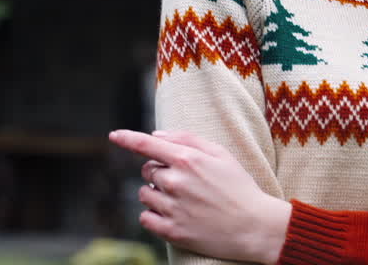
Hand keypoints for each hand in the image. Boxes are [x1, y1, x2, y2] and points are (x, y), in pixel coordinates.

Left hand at [109, 129, 290, 264]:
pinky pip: (145, 218)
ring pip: (144, 195)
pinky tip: (174, 214)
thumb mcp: (221, 154)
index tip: (114, 135)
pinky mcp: (171, 231)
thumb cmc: (239, 187)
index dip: (127, 138)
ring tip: (182, 199)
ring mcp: (172, 208)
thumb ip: (187, 139)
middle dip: (159, 172)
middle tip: (183, 180)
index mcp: (187, 159)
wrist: (253, 226)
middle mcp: (175, 182)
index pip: (146, 145)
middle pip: (147, 171)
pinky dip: (153, 215)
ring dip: (156, 194)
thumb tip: (156, 135)